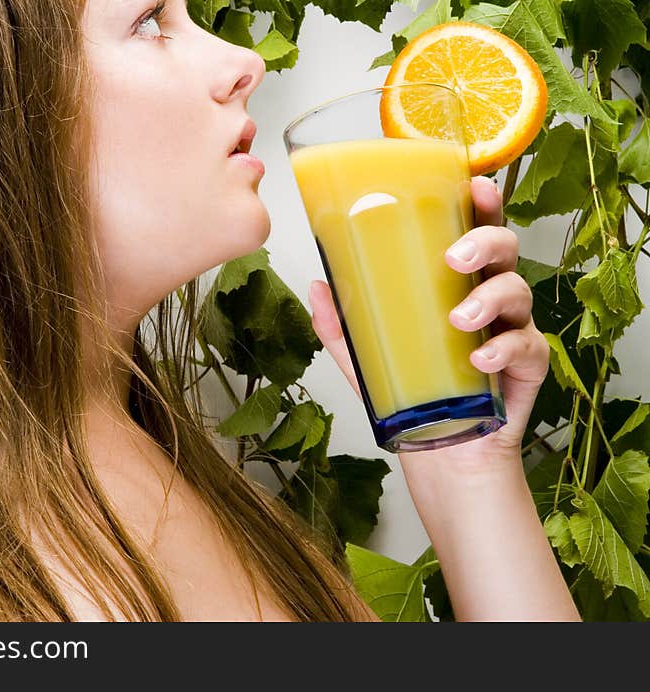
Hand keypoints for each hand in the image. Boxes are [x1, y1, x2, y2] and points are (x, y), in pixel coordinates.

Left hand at [308, 175, 548, 466]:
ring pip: (519, 291)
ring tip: (459, 318)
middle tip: (454, 258)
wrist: (441, 449)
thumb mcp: (367, 356)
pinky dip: (503, 349)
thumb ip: (342, 324)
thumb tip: (314, 286)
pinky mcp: (527, 365)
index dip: (479, 203)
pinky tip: (480, 359)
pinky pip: (527, 346)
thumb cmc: (411, 392)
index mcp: (456, 282)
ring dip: (490, 297)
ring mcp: (512, 328)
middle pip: (505, 248)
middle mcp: (488, 296)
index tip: (472, 185)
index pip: (472, 230)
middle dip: (486, 241)